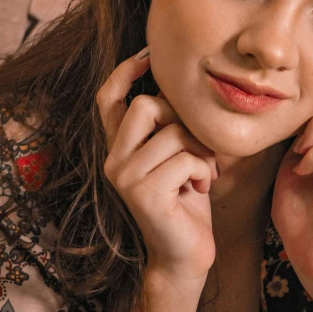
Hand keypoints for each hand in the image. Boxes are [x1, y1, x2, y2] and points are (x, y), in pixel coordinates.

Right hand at [96, 48, 218, 285]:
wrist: (185, 255)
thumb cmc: (187, 203)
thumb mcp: (177, 157)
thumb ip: (169, 128)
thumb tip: (176, 87)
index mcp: (119, 148)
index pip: (107, 99)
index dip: (124, 72)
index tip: (147, 56)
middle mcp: (113, 159)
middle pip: (147, 106)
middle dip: (184, 121)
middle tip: (199, 149)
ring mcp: (124, 175)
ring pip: (174, 133)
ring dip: (202, 151)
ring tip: (204, 173)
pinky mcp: (142, 191)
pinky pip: (187, 158)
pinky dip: (205, 170)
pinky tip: (201, 189)